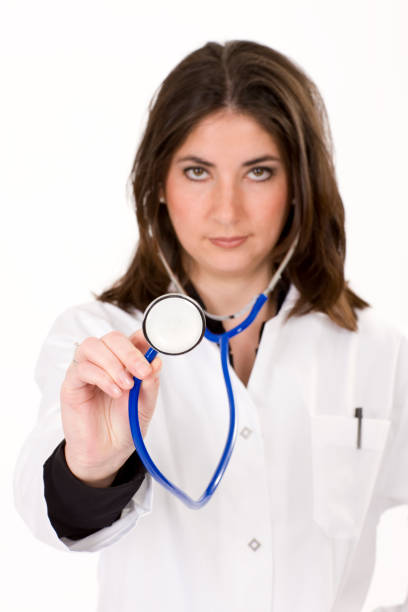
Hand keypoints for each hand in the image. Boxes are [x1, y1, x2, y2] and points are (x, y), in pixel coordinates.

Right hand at [60, 329, 161, 486]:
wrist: (107, 453)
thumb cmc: (125, 426)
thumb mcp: (146, 405)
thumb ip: (151, 383)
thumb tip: (156, 361)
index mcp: (125, 362)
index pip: (131, 338)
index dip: (142, 337)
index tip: (153, 347)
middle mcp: (105, 362)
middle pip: (112, 338)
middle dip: (130, 352)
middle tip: (142, 372)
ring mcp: (87, 370)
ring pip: (93, 346)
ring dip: (113, 363)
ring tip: (126, 385)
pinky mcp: (72, 384)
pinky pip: (82, 368)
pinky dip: (101, 377)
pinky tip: (114, 392)